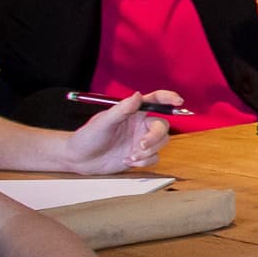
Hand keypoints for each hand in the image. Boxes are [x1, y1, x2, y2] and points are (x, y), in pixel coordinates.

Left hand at [57, 92, 175, 173]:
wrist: (79, 160)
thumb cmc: (88, 137)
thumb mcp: (103, 122)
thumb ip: (122, 109)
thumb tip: (138, 95)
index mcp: (133, 112)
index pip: (155, 100)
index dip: (169, 98)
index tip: (178, 101)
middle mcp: (140, 125)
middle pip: (162, 126)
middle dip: (155, 137)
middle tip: (141, 144)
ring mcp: (141, 141)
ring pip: (161, 143)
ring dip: (148, 151)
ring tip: (130, 156)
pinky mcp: (140, 156)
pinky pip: (154, 158)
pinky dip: (144, 161)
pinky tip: (127, 161)